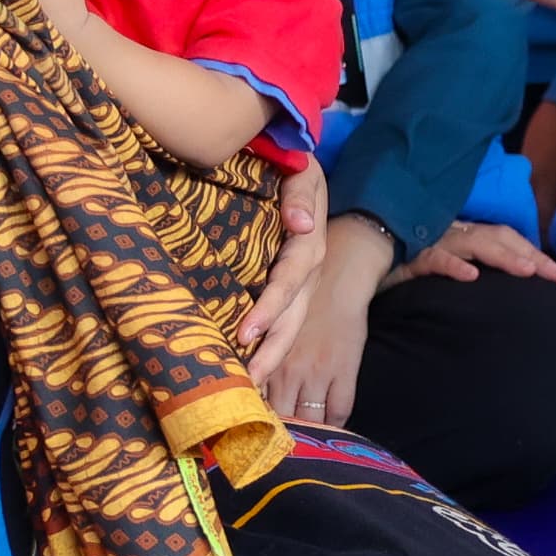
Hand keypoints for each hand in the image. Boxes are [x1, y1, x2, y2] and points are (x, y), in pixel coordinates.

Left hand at [239, 161, 330, 368]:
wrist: (302, 170)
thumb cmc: (296, 170)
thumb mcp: (304, 172)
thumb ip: (300, 194)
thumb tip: (300, 224)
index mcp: (308, 248)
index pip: (289, 283)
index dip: (269, 308)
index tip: (247, 333)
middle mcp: (306, 274)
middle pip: (292, 318)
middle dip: (272, 352)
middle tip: (249, 381)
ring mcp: (299, 285)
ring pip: (289, 326)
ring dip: (270, 356)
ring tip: (250, 385)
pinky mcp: (287, 288)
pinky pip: (280, 320)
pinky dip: (267, 345)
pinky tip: (248, 365)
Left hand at [260, 213, 392, 426]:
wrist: (339, 275)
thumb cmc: (298, 295)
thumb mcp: (268, 323)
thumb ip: (256, 350)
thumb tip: (237, 375)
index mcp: (268, 354)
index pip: (256, 398)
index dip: (249, 417)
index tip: (242, 431)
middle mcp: (290, 367)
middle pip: (277, 413)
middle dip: (272, 432)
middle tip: (265, 446)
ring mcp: (319, 371)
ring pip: (308, 417)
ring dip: (301, 432)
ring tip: (296, 445)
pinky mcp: (345, 371)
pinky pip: (339, 410)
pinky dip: (332, 425)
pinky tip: (325, 431)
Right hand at [392, 218, 555, 286]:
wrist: (358, 258)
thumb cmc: (404, 265)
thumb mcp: (442, 266)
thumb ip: (468, 269)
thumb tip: (497, 284)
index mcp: (462, 235)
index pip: (503, 236)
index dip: (531, 250)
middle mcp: (451, 234)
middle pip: (497, 237)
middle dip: (529, 254)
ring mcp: (432, 243)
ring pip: (473, 243)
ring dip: (502, 256)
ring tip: (526, 271)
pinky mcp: (409, 258)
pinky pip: (433, 258)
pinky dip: (453, 265)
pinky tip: (470, 276)